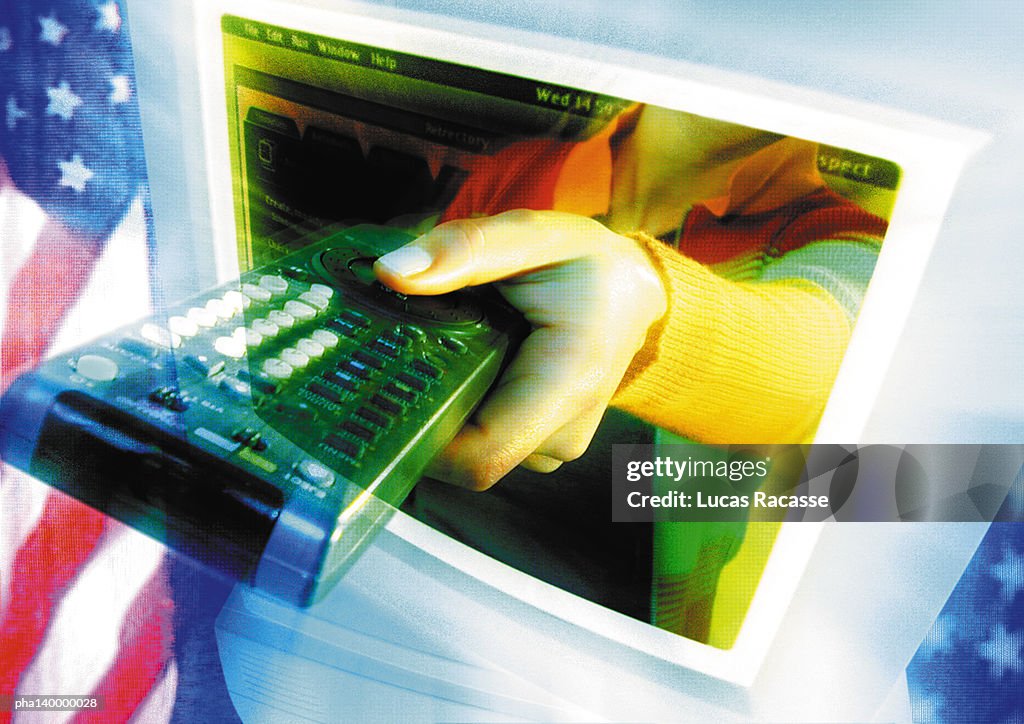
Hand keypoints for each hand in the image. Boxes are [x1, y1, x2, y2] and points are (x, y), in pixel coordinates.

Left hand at [374, 210, 667, 489]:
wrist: (632, 292)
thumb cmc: (587, 264)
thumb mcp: (532, 235)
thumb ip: (465, 249)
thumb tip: (391, 270)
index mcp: (566, 387)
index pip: (479, 458)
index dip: (418, 441)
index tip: (375, 396)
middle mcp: (562, 434)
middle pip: (463, 454)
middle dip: (420, 410)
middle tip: (394, 354)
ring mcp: (551, 448)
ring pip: (468, 449)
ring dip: (441, 406)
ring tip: (438, 350)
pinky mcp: (539, 446)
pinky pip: (483, 442)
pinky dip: (461, 408)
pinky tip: (463, 365)